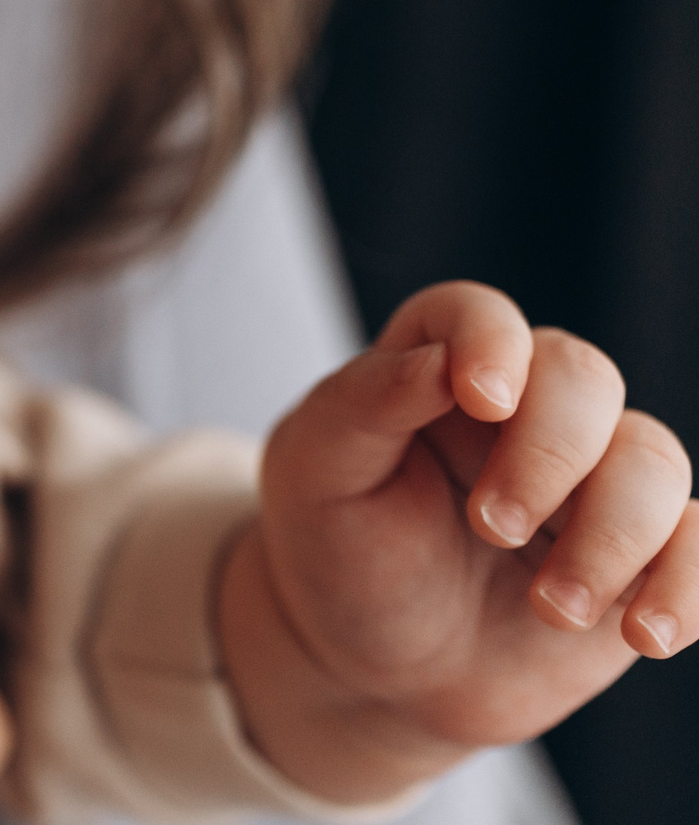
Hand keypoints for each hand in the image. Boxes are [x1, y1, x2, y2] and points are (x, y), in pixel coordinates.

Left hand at [222, 281, 698, 801]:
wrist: (370, 664)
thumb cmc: (336, 550)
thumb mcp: (318, 472)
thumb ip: (367, 403)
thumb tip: (440, 361)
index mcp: (438, 371)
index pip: (479, 316)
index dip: (492, 342)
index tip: (483, 399)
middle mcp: (526, 411)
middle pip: (584, 379)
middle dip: (551, 453)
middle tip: (491, 529)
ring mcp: (591, 480)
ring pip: (654, 461)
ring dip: (613, 536)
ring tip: (549, 609)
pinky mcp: (640, 554)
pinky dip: (689, 582)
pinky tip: (644, 633)